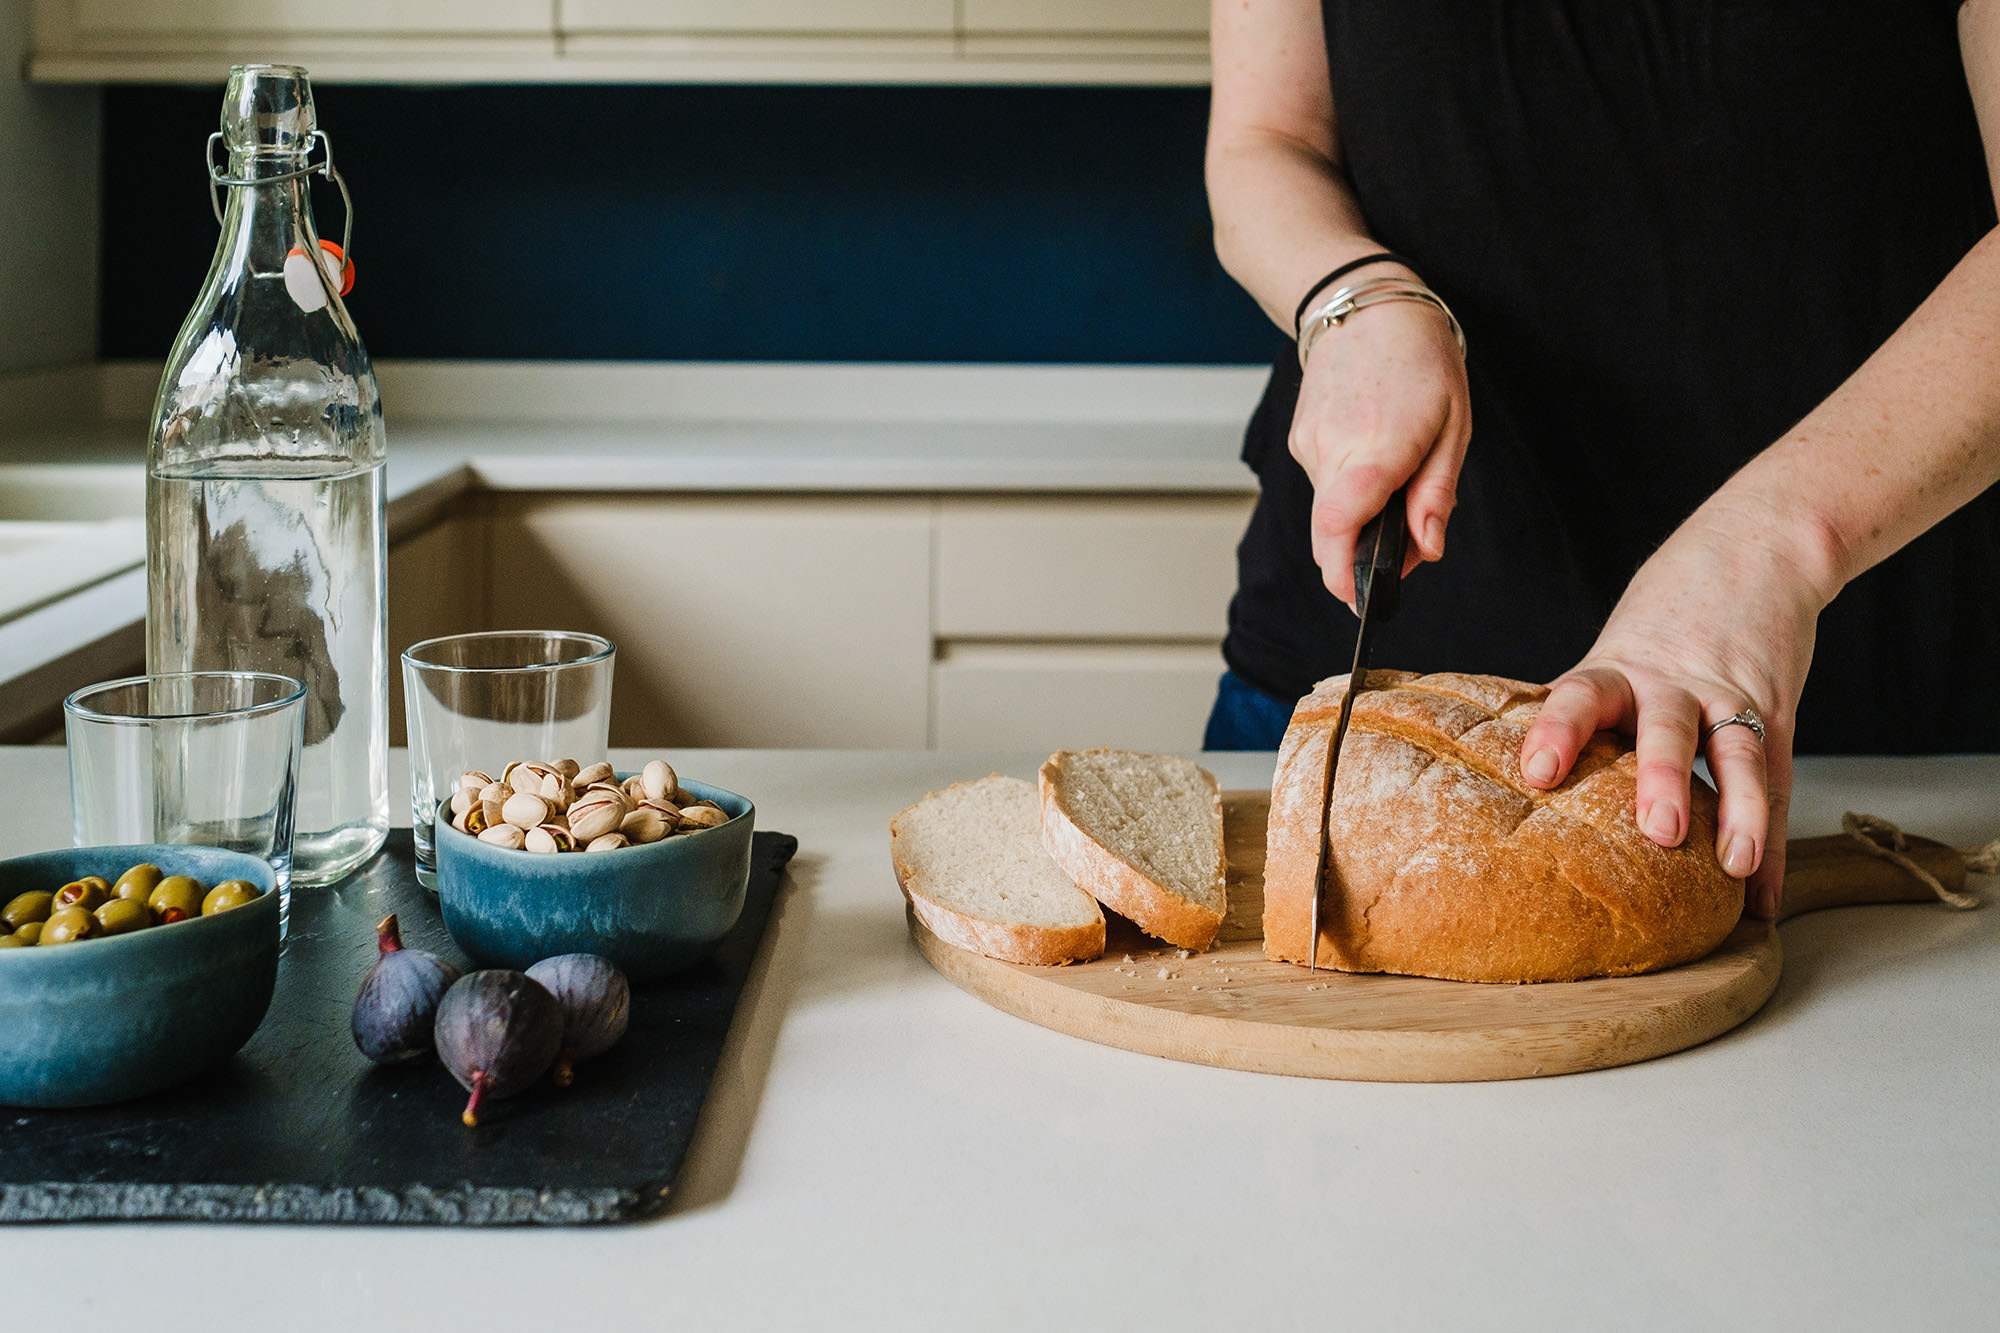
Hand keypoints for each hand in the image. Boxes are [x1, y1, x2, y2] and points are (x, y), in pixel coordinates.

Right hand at [1289, 290, 1470, 606]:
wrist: (1366, 305)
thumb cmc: (1421, 361)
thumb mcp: (1455, 426)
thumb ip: (1436, 494)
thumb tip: (1428, 549)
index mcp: (1378, 445)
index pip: (1340, 524)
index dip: (1343, 572)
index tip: (1359, 599)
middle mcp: (1333, 447)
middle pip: (1331, 531)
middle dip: (1362, 553)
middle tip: (1403, 546)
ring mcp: (1309, 444)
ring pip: (1328, 510)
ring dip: (1360, 515)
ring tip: (1397, 475)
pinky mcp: (1299, 440)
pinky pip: (1323, 485)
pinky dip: (1348, 489)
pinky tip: (1372, 455)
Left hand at [1516, 492, 1830, 918]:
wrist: (1754, 549)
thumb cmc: (1666, 614)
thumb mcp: (1614, 649)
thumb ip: (1583, 709)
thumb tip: (1518, 783)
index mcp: (1617, 668)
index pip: (1581, 695)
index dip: (1558, 732)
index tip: (1538, 774)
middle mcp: (1672, 683)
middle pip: (1667, 728)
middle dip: (1662, 779)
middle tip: (1659, 830)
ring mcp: (1728, 696)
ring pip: (1736, 751)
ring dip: (1737, 812)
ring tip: (1732, 866)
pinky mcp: (1776, 710)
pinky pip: (1774, 779)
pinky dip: (1770, 841)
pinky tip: (1761, 895)